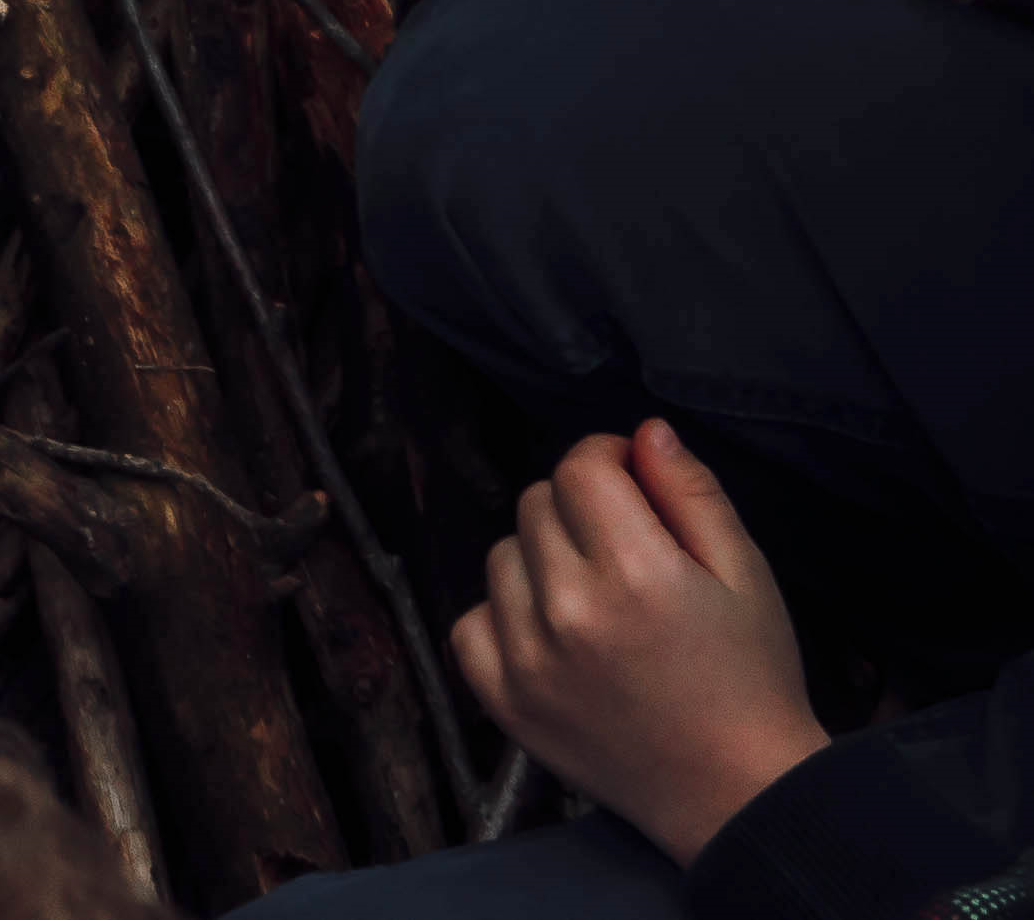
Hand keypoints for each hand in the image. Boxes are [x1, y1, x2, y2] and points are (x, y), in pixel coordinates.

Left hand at [454, 424, 828, 864]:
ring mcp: (525, 658)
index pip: (578, 468)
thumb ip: (691, 493)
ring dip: (541, 560)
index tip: (630, 480)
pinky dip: (504, 616)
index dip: (606, 460)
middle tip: (627, 550)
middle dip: (579, 509)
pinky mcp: (501, 700)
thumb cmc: (752, 678)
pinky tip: (555, 634)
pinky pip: (471, 620)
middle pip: (536, 504)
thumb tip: (644, 432)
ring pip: (502, 555)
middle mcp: (568, 609)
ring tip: (599, 600)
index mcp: (635, 571)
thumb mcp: (747, 575)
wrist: (738, 792)